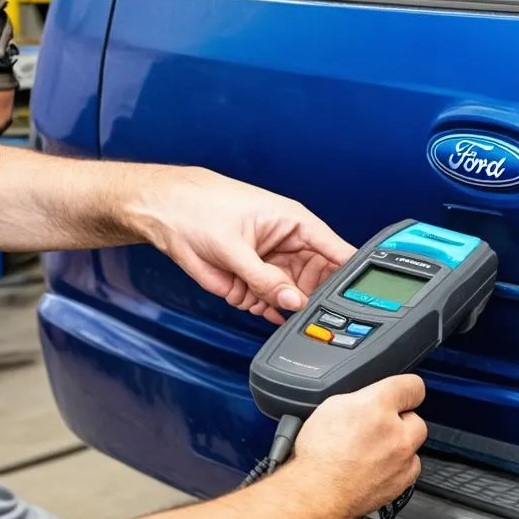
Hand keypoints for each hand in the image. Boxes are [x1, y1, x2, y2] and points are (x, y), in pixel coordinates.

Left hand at [135, 167, 355, 324]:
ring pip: (291, 295)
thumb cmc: (197, 208)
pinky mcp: (252, 278)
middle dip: (309, 297)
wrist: (162, 213)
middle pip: (317, 279)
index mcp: (293, 223)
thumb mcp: (233, 247)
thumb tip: (293, 301)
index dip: (348, 273)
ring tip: (261, 298)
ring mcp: (270, 262)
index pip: (335, 250)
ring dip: (280, 304)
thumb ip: (265, 279)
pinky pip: (268, 300)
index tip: (355, 297)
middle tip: (301, 310)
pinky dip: (263, 308)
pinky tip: (256, 306)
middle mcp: (286, 244)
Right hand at [293, 374, 427, 518]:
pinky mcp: (403, 480)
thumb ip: (360, 399)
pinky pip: (410, 467)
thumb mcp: (330, 407)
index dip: (405, 389)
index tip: (401, 394)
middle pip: (415, 418)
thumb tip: (370, 399)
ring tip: (372, 451)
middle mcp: (396, 430)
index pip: (413, 386)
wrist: (316, 493)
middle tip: (377, 428)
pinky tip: (376, 468)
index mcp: (378, 405)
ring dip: (399, 444)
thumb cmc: (317, 455)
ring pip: (413, 444)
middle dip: (400, 421)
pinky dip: (398, 466)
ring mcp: (403, 457)